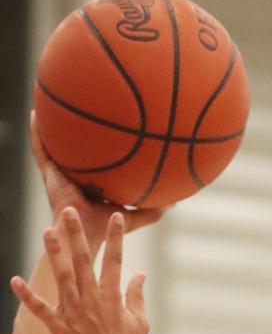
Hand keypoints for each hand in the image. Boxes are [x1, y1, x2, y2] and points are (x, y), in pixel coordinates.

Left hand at [10, 207, 148, 333]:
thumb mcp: (139, 321)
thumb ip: (137, 295)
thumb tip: (140, 275)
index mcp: (112, 296)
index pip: (115, 260)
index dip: (116, 237)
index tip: (116, 216)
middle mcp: (92, 299)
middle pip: (83, 260)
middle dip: (76, 234)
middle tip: (69, 212)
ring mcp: (75, 313)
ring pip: (62, 277)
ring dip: (54, 253)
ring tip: (47, 231)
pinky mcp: (60, 329)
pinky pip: (40, 309)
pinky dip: (27, 296)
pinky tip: (15, 280)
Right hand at [30, 112, 166, 250]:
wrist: (85, 235)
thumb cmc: (106, 228)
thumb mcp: (132, 216)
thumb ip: (151, 210)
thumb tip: (174, 202)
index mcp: (93, 181)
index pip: (96, 159)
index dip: (100, 143)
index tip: (108, 121)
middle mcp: (75, 174)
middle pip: (75, 148)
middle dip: (75, 128)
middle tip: (80, 101)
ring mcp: (61, 172)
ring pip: (54, 143)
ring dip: (51, 123)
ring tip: (49, 99)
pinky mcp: (50, 173)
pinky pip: (40, 149)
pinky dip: (36, 132)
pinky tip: (34, 114)